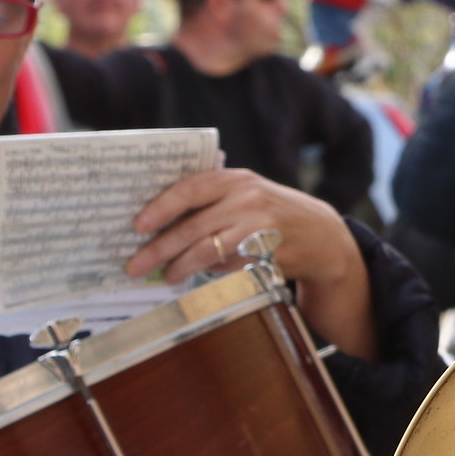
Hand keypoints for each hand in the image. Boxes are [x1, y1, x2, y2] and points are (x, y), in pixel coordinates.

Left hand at [129, 169, 374, 358]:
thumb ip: (211, 198)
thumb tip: (157, 222)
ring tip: (166, 276)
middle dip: (159, 248)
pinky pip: (227, 266)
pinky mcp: (267, 255)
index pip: (190, 189)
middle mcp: (248, 200)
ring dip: (180, 266)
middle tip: (136, 265)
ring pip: (207, 251)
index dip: (160, 208)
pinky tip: (197, 275)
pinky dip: (208, 272)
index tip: (137, 226)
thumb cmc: (269, 211)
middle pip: (193, 227)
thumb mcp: (245, 193)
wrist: (319, 233)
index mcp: (235, 179)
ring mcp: (259, 228)